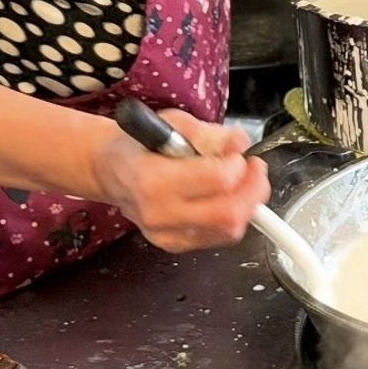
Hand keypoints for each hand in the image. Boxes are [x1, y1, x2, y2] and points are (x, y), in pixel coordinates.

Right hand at [92, 109, 269, 252]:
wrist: (111, 172)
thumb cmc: (140, 144)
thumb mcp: (173, 123)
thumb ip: (210, 132)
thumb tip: (240, 142)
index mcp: (153, 179)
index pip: (216, 180)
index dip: (238, 166)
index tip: (239, 154)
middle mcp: (158, 213)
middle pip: (228, 214)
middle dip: (253, 190)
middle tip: (256, 170)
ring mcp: (166, 235)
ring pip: (228, 231)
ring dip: (248, 206)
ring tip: (246, 183)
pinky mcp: (174, 246)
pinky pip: (218, 238)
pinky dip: (232, 218)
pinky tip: (230, 200)